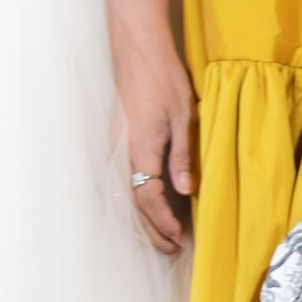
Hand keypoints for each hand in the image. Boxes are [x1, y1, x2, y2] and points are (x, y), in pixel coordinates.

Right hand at [116, 37, 195, 253]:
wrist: (138, 52)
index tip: (180, 238)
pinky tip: (149, 209)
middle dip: (152, 230)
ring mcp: (115, 148)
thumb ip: (181, 155)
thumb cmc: (163, 79)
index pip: (148, 197)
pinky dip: (136, 201)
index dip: (163, 222)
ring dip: (143, 219)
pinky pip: (123, 181)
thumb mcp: (182, 115)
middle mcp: (121, 153)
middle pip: (133, 204)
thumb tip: (186, 191)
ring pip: (125, 195)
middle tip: (172, 250)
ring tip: (162, 237)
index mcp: (139, 148)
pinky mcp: (117, 142)